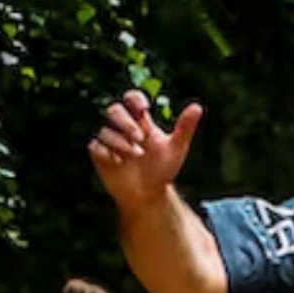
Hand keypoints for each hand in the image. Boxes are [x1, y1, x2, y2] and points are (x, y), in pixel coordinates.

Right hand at [89, 90, 204, 205]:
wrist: (149, 194)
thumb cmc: (163, 168)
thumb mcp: (176, 148)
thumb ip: (185, 127)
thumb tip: (197, 106)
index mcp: (141, 122)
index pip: (132, 99)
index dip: (134, 98)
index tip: (144, 109)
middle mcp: (123, 128)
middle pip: (114, 110)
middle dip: (126, 122)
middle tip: (141, 137)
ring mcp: (110, 141)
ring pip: (105, 130)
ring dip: (120, 141)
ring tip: (137, 154)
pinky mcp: (100, 155)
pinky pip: (96, 147)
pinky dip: (107, 152)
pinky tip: (118, 161)